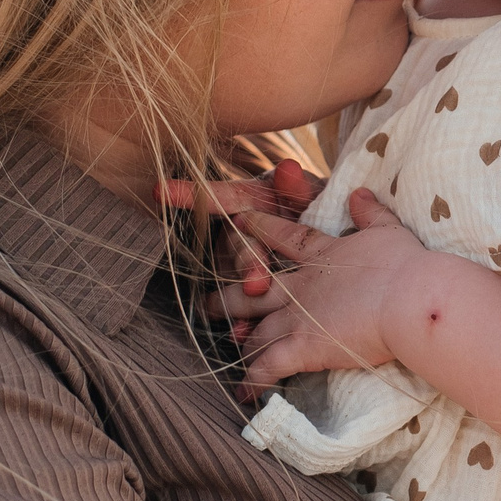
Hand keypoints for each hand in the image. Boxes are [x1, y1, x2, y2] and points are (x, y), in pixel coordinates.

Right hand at [158, 159, 323, 342]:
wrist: (339, 245)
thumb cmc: (322, 214)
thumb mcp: (315, 200)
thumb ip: (299, 189)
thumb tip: (287, 168)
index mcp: (254, 201)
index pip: (220, 196)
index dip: (189, 193)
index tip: (161, 191)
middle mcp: (242, 231)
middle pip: (233, 244)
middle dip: (245, 261)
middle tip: (258, 281)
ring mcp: (244, 263)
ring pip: (233, 277)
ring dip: (239, 294)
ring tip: (249, 312)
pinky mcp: (254, 293)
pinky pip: (242, 307)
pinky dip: (244, 320)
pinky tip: (244, 332)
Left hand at [221, 189, 431, 397]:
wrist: (408, 299)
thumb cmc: (405, 265)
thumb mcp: (388, 230)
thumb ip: (371, 213)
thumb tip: (359, 192)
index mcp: (322, 255)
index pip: (283, 238)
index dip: (260, 230)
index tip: (239, 223)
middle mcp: (301, 285)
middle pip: (253, 288)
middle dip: (228, 296)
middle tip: (207, 303)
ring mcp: (297, 317)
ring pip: (255, 329)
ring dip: (239, 338)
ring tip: (225, 346)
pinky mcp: (302, 347)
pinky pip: (268, 366)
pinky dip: (253, 379)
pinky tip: (242, 392)